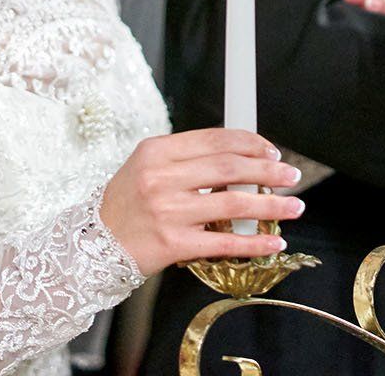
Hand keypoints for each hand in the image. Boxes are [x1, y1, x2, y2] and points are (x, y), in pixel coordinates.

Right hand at [98, 129, 305, 275]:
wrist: (90, 245)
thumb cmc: (126, 204)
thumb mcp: (147, 168)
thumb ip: (186, 159)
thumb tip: (239, 157)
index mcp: (156, 151)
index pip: (214, 139)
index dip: (250, 143)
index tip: (272, 151)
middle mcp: (161, 178)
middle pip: (229, 167)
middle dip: (268, 170)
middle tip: (291, 176)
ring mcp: (167, 211)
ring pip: (233, 203)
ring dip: (271, 206)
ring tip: (294, 207)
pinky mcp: (173, 244)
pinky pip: (224, 242)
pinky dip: (254, 242)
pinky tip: (273, 242)